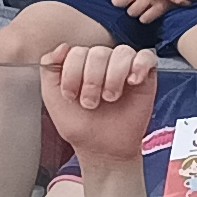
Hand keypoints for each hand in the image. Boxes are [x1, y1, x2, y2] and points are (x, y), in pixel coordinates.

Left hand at [36, 40, 161, 172]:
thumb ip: (49, 69)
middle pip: (98, 52)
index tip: (71, 96)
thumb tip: (62, 47)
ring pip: (121, 53)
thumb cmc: (80, 125)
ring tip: (111, 98)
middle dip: (92, 80)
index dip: (72, 74)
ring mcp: (125, 67)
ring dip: (113, 77)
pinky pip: (146, 57)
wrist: (102, 148)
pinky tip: (132, 82)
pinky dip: (139, 66)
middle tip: (91, 103)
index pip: (77, 52)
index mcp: (81, 63)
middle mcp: (103, 62)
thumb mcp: (53, 97)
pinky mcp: (145, 76)